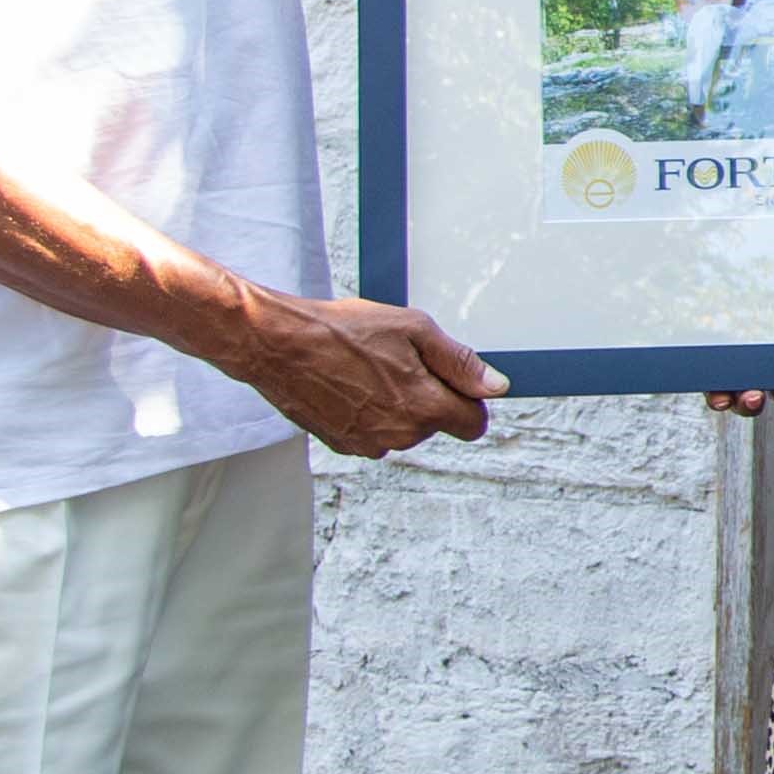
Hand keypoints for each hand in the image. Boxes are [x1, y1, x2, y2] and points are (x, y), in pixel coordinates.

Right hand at [250, 292, 504, 452]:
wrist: (278, 345)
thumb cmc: (341, 331)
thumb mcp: (413, 329)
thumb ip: (459, 362)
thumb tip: (495, 386)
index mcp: (424, 408)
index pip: (473, 424)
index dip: (467, 399)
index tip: (452, 381)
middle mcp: (399, 435)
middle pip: (435, 423)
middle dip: (427, 396)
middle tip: (397, 360)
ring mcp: (369, 444)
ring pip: (402, 428)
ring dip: (395, 404)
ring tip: (367, 369)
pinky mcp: (343, 444)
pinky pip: (372, 432)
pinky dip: (368, 412)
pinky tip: (348, 383)